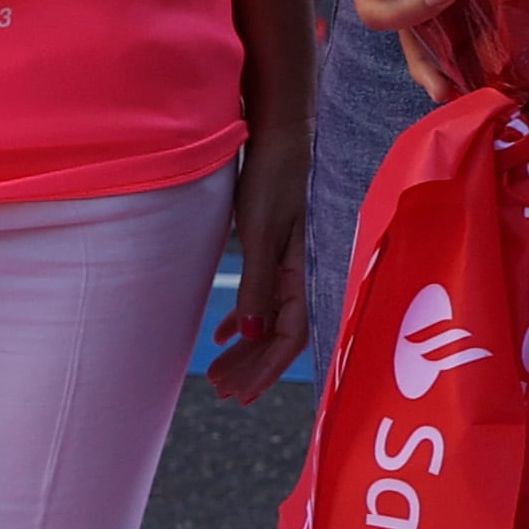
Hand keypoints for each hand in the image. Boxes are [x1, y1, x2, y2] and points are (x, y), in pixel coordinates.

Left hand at [211, 119, 314, 399]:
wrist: (283, 133)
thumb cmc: (275, 178)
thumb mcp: (262, 234)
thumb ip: (260, 286)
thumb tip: (254, 336)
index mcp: (309, 271)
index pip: (290, 337)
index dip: (265, 370)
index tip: (238, 396)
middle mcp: (307, 272)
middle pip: (282, 334)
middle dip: (252, 366)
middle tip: (222, 390)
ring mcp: (296, 262)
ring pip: (273, 318)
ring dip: (248, 346)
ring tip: (219, 372)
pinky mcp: (283, 250)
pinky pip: (268, 296)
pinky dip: (247, 317)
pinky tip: (226, 333)